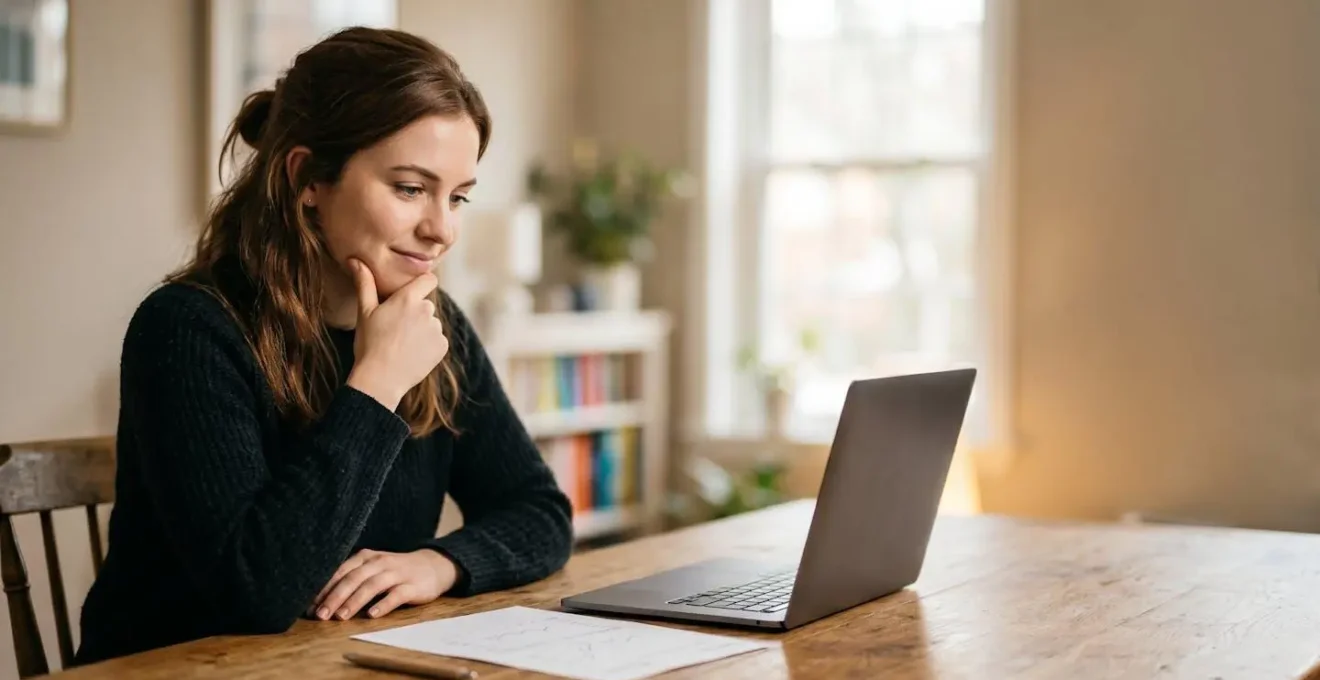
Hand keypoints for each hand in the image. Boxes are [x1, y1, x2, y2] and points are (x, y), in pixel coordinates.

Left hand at [309, 548, 458, 620]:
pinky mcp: (412, 586)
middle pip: (353, 578)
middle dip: (335, 597)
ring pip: (372, 586)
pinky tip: (372, 615)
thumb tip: (322, 600)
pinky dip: (383, 604)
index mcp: (366, 557)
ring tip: (341, 617)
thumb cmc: (395, 571)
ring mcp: (397, 573)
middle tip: (321, 615)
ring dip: (354, 601)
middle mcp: (379, 562)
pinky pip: (396, 595)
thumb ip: (352, 579)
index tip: (310, 606)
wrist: (433, 566)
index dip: (324, 588)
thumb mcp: (373, 568)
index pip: (341, 571)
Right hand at [344, 259, 448, 410]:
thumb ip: (364, 284)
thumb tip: (355, 260)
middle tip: (396, 329)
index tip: (413, 293)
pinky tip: (411, 354)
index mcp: (408, 299)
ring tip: (401, 344)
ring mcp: (436, 329)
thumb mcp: (364, 312)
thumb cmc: (369, 344)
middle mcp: (427, 311)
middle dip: (415, 312)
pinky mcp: (442, 346)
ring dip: (421, 330)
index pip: (429, 279)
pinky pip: (437, 340)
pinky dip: (428, 346)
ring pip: (431, 323)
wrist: (380, 380)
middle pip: (426, 304)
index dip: (422, 284)